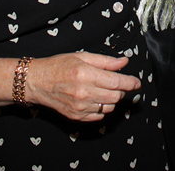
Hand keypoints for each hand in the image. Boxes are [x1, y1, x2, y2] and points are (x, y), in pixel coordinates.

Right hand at [25, 52, 140, 121]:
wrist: (37, 82)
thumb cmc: (58, 66)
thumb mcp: (82, 57)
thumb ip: (105, 61)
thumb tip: (124, 62)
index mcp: (86, 75)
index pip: (117, 82)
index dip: (131, 83)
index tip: (137, 82)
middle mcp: (84, 92)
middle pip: (116, 96)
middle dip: (122, 90)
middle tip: (118, 83)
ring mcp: (80, 107)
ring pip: (109, 107)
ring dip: (113, 99)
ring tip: (105, 90)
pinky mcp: (76, 116)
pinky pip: (99, 116)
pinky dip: (102, 108)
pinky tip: (96, 99)